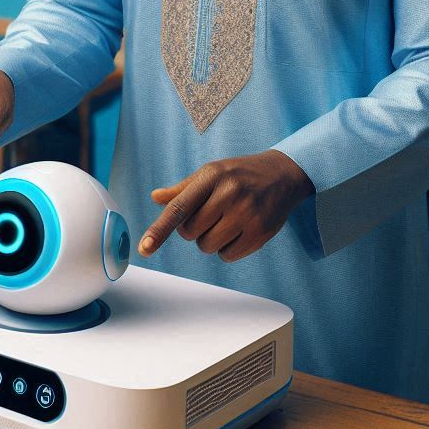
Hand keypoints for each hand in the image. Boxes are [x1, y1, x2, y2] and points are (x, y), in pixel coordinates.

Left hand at [139, 150, 313, 261]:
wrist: (283, 174)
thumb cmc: (240, 174)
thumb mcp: (212, 172)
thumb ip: (183, 188)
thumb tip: (156, 197)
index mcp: (212, 176)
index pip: (179, 207)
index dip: (160, 229)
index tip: (144, 248)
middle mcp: (230, 193)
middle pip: (190, 232)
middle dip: (193, 229)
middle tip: (210, 214)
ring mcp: (247, 214)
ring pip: (207, 247)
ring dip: (210, 240)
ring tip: (227, 221)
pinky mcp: (261, 233)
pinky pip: (227, 256)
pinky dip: (228, 249)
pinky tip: (239, 230)